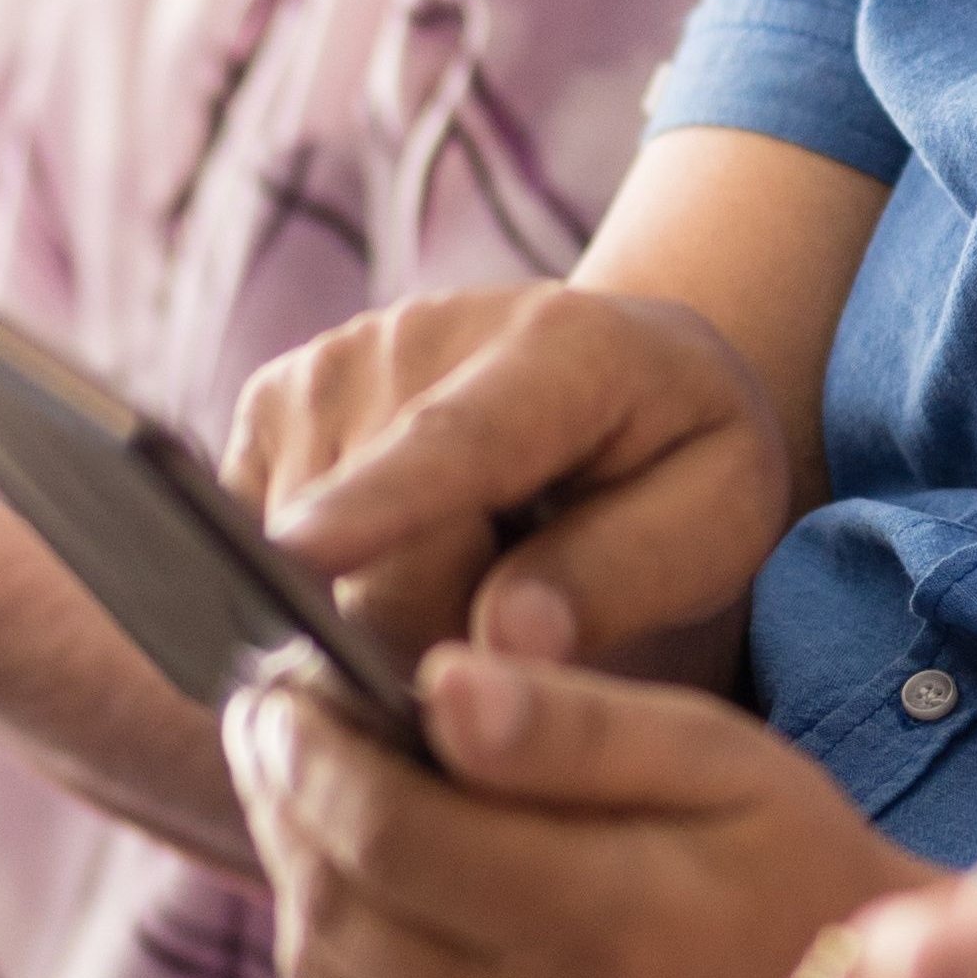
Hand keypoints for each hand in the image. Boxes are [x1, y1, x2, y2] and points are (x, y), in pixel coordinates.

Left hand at [223, 625, 935, 977]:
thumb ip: (572, 724)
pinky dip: (324, 977)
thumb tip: (441, 686)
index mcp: (600, 925)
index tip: (282, 683)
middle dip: (280, 802)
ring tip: (304, 795)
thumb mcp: (716, 757)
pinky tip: (353, 909)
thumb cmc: (790, 867)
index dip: (310, 754)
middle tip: (271, 719)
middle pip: (337, 912)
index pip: (390, 835)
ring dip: (294, 883)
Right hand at [227, 282, 795, 683]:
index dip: (380, 500)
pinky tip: (394, 564)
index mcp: (559, 348)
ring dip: (376, 618)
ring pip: (302, 567)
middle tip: (522, 627)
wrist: (620, 377)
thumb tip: (506, 640)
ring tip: (470, 576)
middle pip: (374, 558)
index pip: (458, 440)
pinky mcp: (268, 411)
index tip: (303, 555)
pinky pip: (257, 551)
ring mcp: (326, 368)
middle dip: (434, 638)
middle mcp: (418, 337)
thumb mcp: (720, 516)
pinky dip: (315, 591)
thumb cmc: (678, 459)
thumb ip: (626, 574)